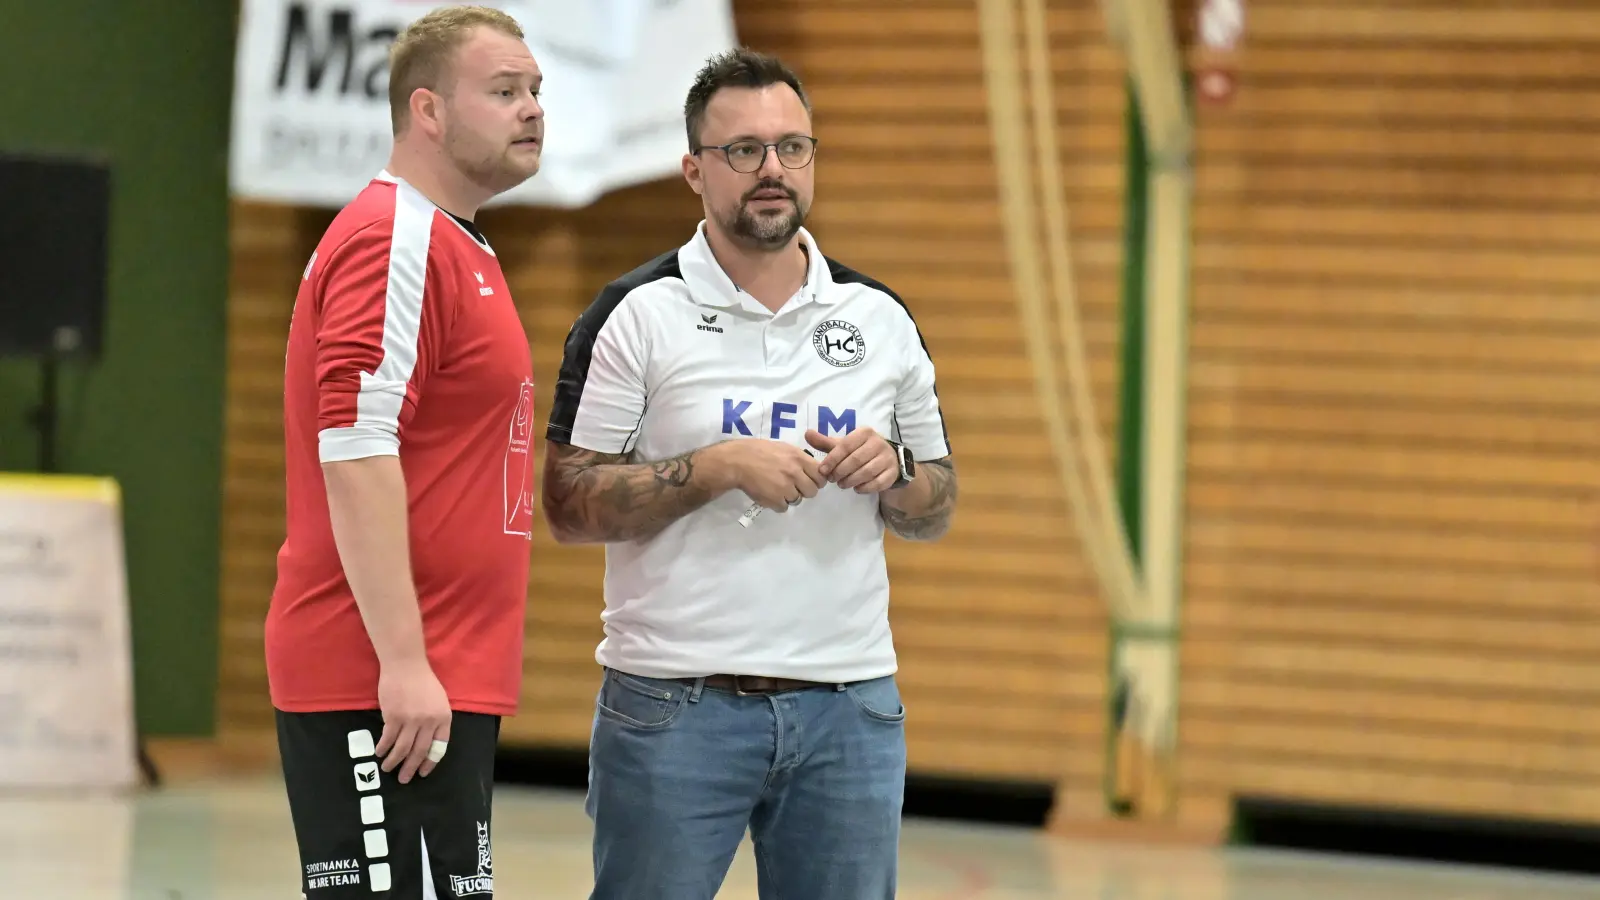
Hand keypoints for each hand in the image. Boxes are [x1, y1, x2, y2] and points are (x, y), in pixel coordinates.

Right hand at [375, 657, 451, 783]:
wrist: (406, 665)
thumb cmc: (423, 681)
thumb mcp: (438, 701)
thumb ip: (435, 720)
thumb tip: (426, 742)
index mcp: (443, 718)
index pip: (439, 746)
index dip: (430, 762)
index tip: (423, 772)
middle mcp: (429, 721)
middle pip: (420, 751)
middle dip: (411, 768)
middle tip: (404, 780)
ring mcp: (411, 720)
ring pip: (402, 748)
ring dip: (394, 761)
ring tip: (388, 769)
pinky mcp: (393, 716)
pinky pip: (388, 738)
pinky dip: (383, 748)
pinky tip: (379, 753)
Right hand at [713, 439, 825, 511]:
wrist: (737, 461)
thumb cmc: (758, 451)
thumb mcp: (783, 448)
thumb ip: (799, 458)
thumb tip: (812, 469)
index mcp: (798, 458)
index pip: (820, 475)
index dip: (816, 480)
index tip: (810, 480)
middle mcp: (795, 473)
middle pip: (812, 491)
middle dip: (805, 491)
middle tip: (794, 487)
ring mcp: (785, 487)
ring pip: (798, 500)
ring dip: (790, 497)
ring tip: (777, 489)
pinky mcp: (775, 500)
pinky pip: (784, 507)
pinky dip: (777, 504)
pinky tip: (769, 494)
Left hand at [805, 428, 898, 493]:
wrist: (888, 459)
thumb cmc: (861, 451)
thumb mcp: (844, 445)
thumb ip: (826, 442)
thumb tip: (807, 434)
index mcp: (865, 433)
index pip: (845, 446)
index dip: (832, 459)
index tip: (822, 471)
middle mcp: (878, 443)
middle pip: (855, 460)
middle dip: (840, 472)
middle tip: (832, 479)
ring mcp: (887, 458)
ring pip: (866, 472)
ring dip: (851, 481)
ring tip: (842, 484)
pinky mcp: (892, 472)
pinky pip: (878, 483)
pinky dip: (865, 488)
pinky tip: (856, 488)